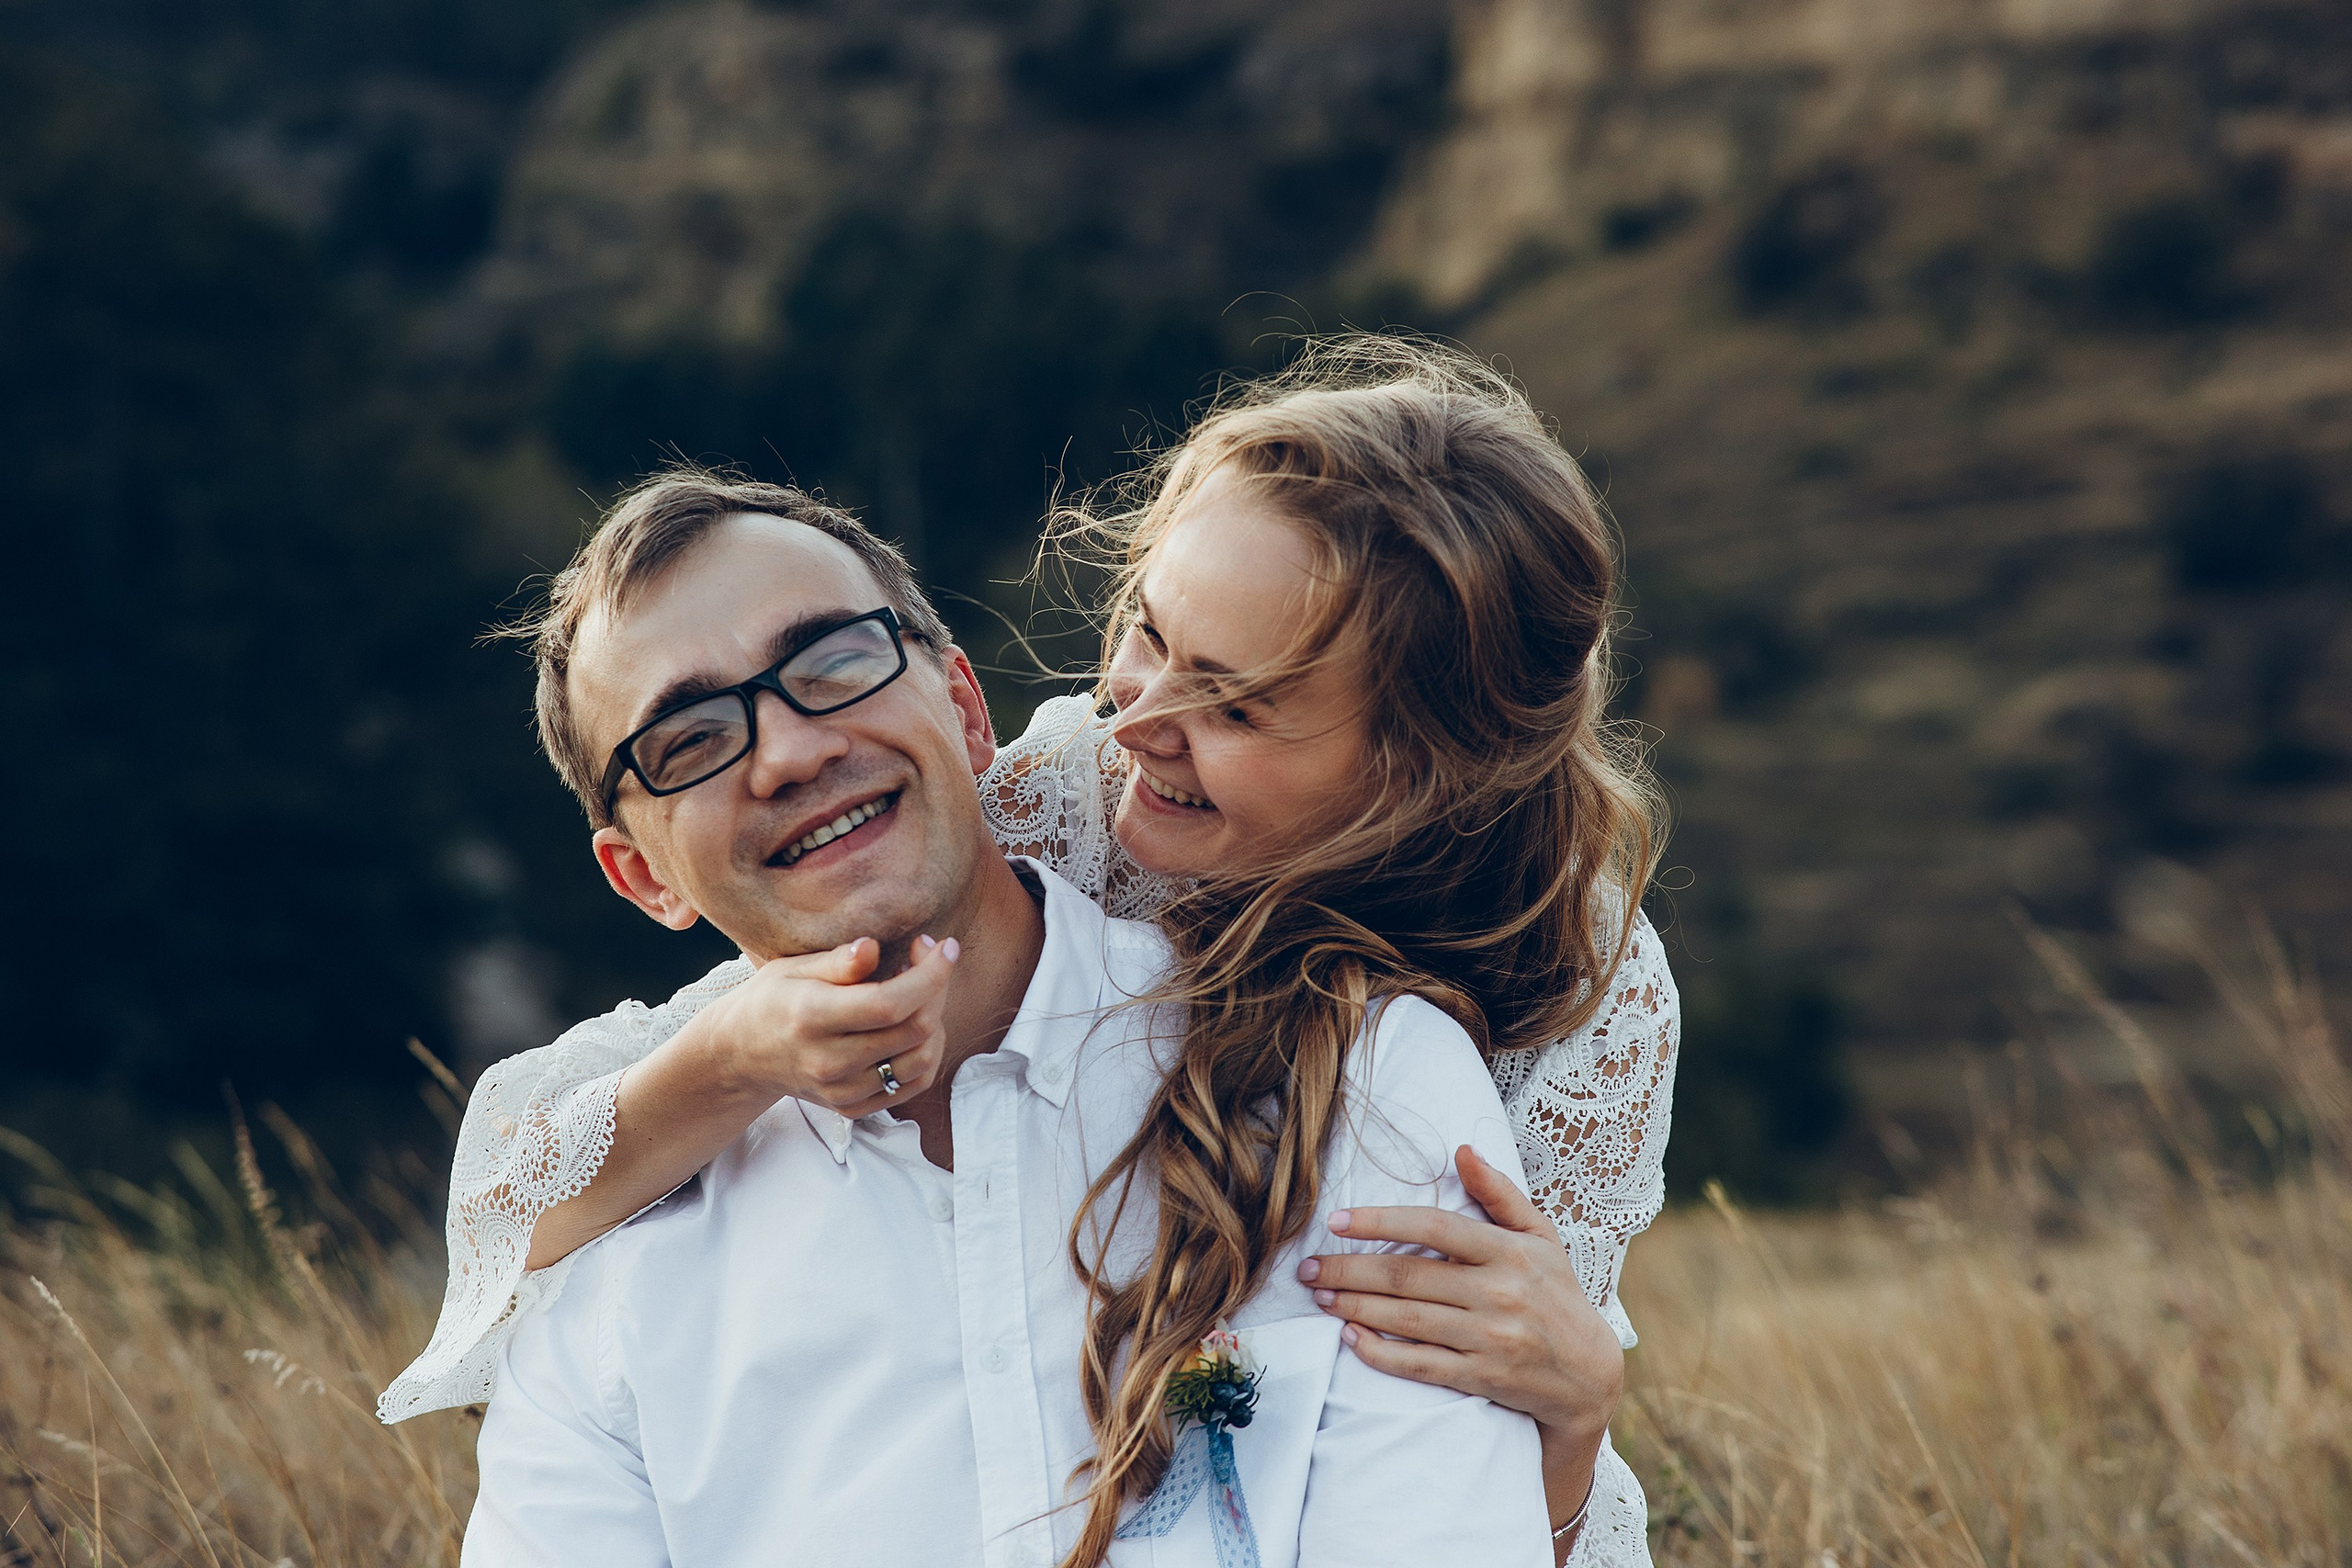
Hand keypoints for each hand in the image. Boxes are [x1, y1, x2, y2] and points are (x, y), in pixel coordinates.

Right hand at [681, 934, 959, 1119]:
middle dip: (936, 988)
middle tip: (927, 959)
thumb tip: (872, 947)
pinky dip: (927, 1052)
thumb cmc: (772, 999)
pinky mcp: (853, 1107)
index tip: (943, 946)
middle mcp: (829, 1061)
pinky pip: (913, 1085)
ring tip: (919, 992)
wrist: (741, 1054)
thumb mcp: (793, 967)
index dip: (928, 975)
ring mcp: (842, 1090)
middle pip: (914, 1030)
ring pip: (922, 1060)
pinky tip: (914, 1024)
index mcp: (812, 1017)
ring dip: (936, 1020)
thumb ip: (837, 962)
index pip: (888, 1004)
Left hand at [1297, 1144, 1622, 1441]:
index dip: (1380, 1222)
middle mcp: (1498, 1293)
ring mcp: (1488, 1339)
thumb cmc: (1556, 1294)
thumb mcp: (1540, 1236)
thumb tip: (1462, 1150)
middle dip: (1348, 1270)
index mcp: (1508, 1252)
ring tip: (1319, 1294)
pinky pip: (1419, 1366)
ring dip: (1353, 1306)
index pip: (1433, 1228)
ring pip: (1406, 1320)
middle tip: (1307, 1266)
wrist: (1588, 1375)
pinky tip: (1350, 1336)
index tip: (1337, 1220)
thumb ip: (1499, 1193)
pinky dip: (1380, 1353)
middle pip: (1407, 1277)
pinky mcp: (1481, 1378)